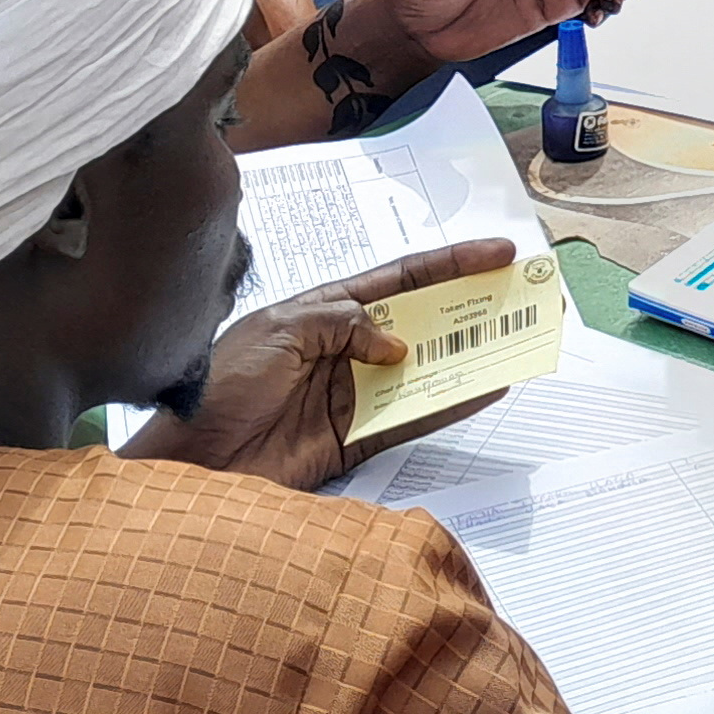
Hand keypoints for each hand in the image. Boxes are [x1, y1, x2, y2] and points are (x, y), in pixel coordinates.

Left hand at [117, 237, 521, 487]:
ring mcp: (354, 392)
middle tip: (521, 294)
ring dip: (472, 352)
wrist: (192, 462)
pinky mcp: (356, 437)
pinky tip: (488, 386)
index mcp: (320, 309)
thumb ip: (344, 324)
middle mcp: (343, 348)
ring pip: (427, 367)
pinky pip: (416, 416)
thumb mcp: (279, 331)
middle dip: (472, 305)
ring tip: (519, 336)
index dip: (448, 263)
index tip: (497, 251)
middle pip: (422, 319)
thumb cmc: (220, 387)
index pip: (397, 279)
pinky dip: (453, 402)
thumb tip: (398, 345)